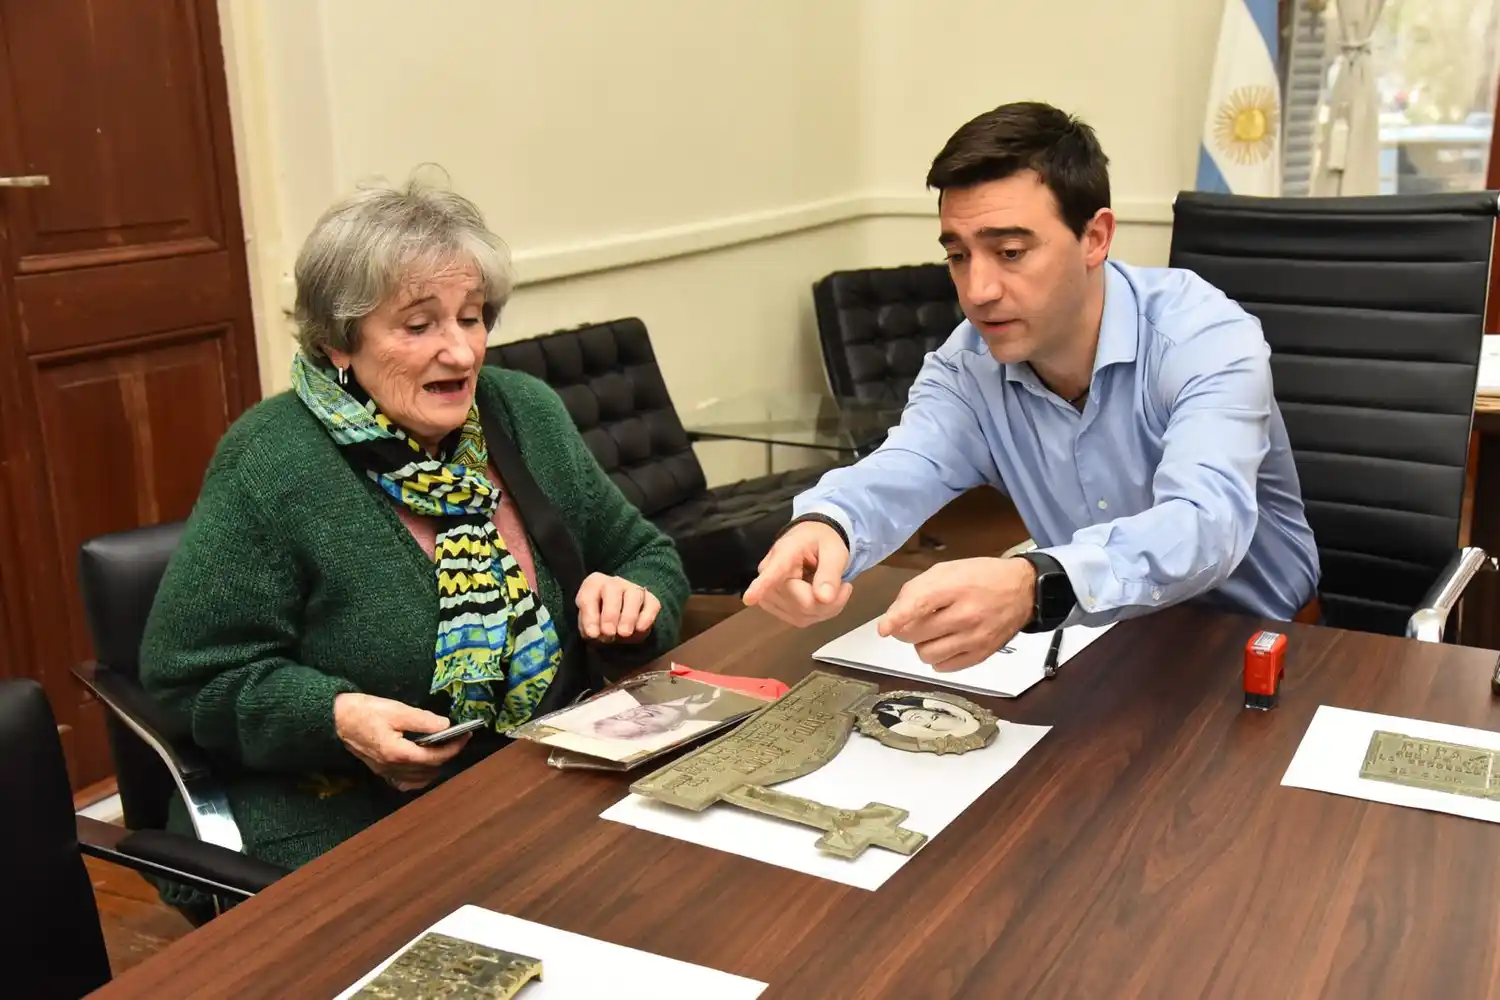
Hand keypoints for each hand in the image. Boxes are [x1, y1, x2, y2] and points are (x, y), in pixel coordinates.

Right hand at [332, 693, 470, 791]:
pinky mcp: (380, 770)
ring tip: (445, 748)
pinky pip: (405, 782)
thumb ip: (422, 719)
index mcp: (398, 753)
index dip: (454, 747)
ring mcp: (385, 772)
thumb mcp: (395, 710)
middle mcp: (392, 768)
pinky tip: (424, 765)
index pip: (435, 756)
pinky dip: (420, 776)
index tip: (466, 734)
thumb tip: (445, 725)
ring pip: (419, 779)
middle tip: (458, 738)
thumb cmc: (363, 711)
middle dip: (448, 755)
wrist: (335, 719)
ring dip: (436, 766)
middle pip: (429, 769)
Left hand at [576, 573, 659, 642]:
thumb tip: (596, 633)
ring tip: (624, 633)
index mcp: (593, 585)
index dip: (589, 615)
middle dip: (610, 613)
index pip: (588, 595)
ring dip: (628, 615)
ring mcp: (634, 589)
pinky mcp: (651, 600)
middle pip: (612, 588)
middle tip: (609, 633)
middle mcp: (613, 583)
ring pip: (634, 594)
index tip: (593, 634)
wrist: (620, 629)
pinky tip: (639, 629)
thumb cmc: (599, 625)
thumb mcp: (589, 627)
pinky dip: (646, 617)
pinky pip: (652, 604)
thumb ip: (590, 629)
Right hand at [742, 521, 852, 626]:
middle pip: (801, 604)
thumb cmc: (822, 541)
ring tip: (834, 588)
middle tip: (844, 585)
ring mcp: (769, 595)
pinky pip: (801, 619)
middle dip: (829, 601)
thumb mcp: (834, 550)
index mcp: (784, 554)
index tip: (749, 598)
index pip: (772, 573)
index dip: (760, 587)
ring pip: (802, 616)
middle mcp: (769, 575)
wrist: (810, 540)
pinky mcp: (775, 608)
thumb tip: (824, 598)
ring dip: (826, 608)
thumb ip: (831, 572)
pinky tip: (823, 597)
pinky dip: (820, 613)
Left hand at [876, 557, 1036, 670]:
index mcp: (956, 587)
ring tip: (932, 632)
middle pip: (916, 634)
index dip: (897, 618)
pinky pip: (944, 667)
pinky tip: (945, 643)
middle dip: (905, 629)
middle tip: (913, 621)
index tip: (883, 628)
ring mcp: (975, 638)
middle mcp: (966, 614)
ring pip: (927, 654)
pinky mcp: (982, 654)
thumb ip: (917, 589)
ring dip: (921, 645)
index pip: (920, 604)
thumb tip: (894, 616)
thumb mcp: (947, 570)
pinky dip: (937, 658)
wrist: (1023, 589)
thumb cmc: (981, 576)